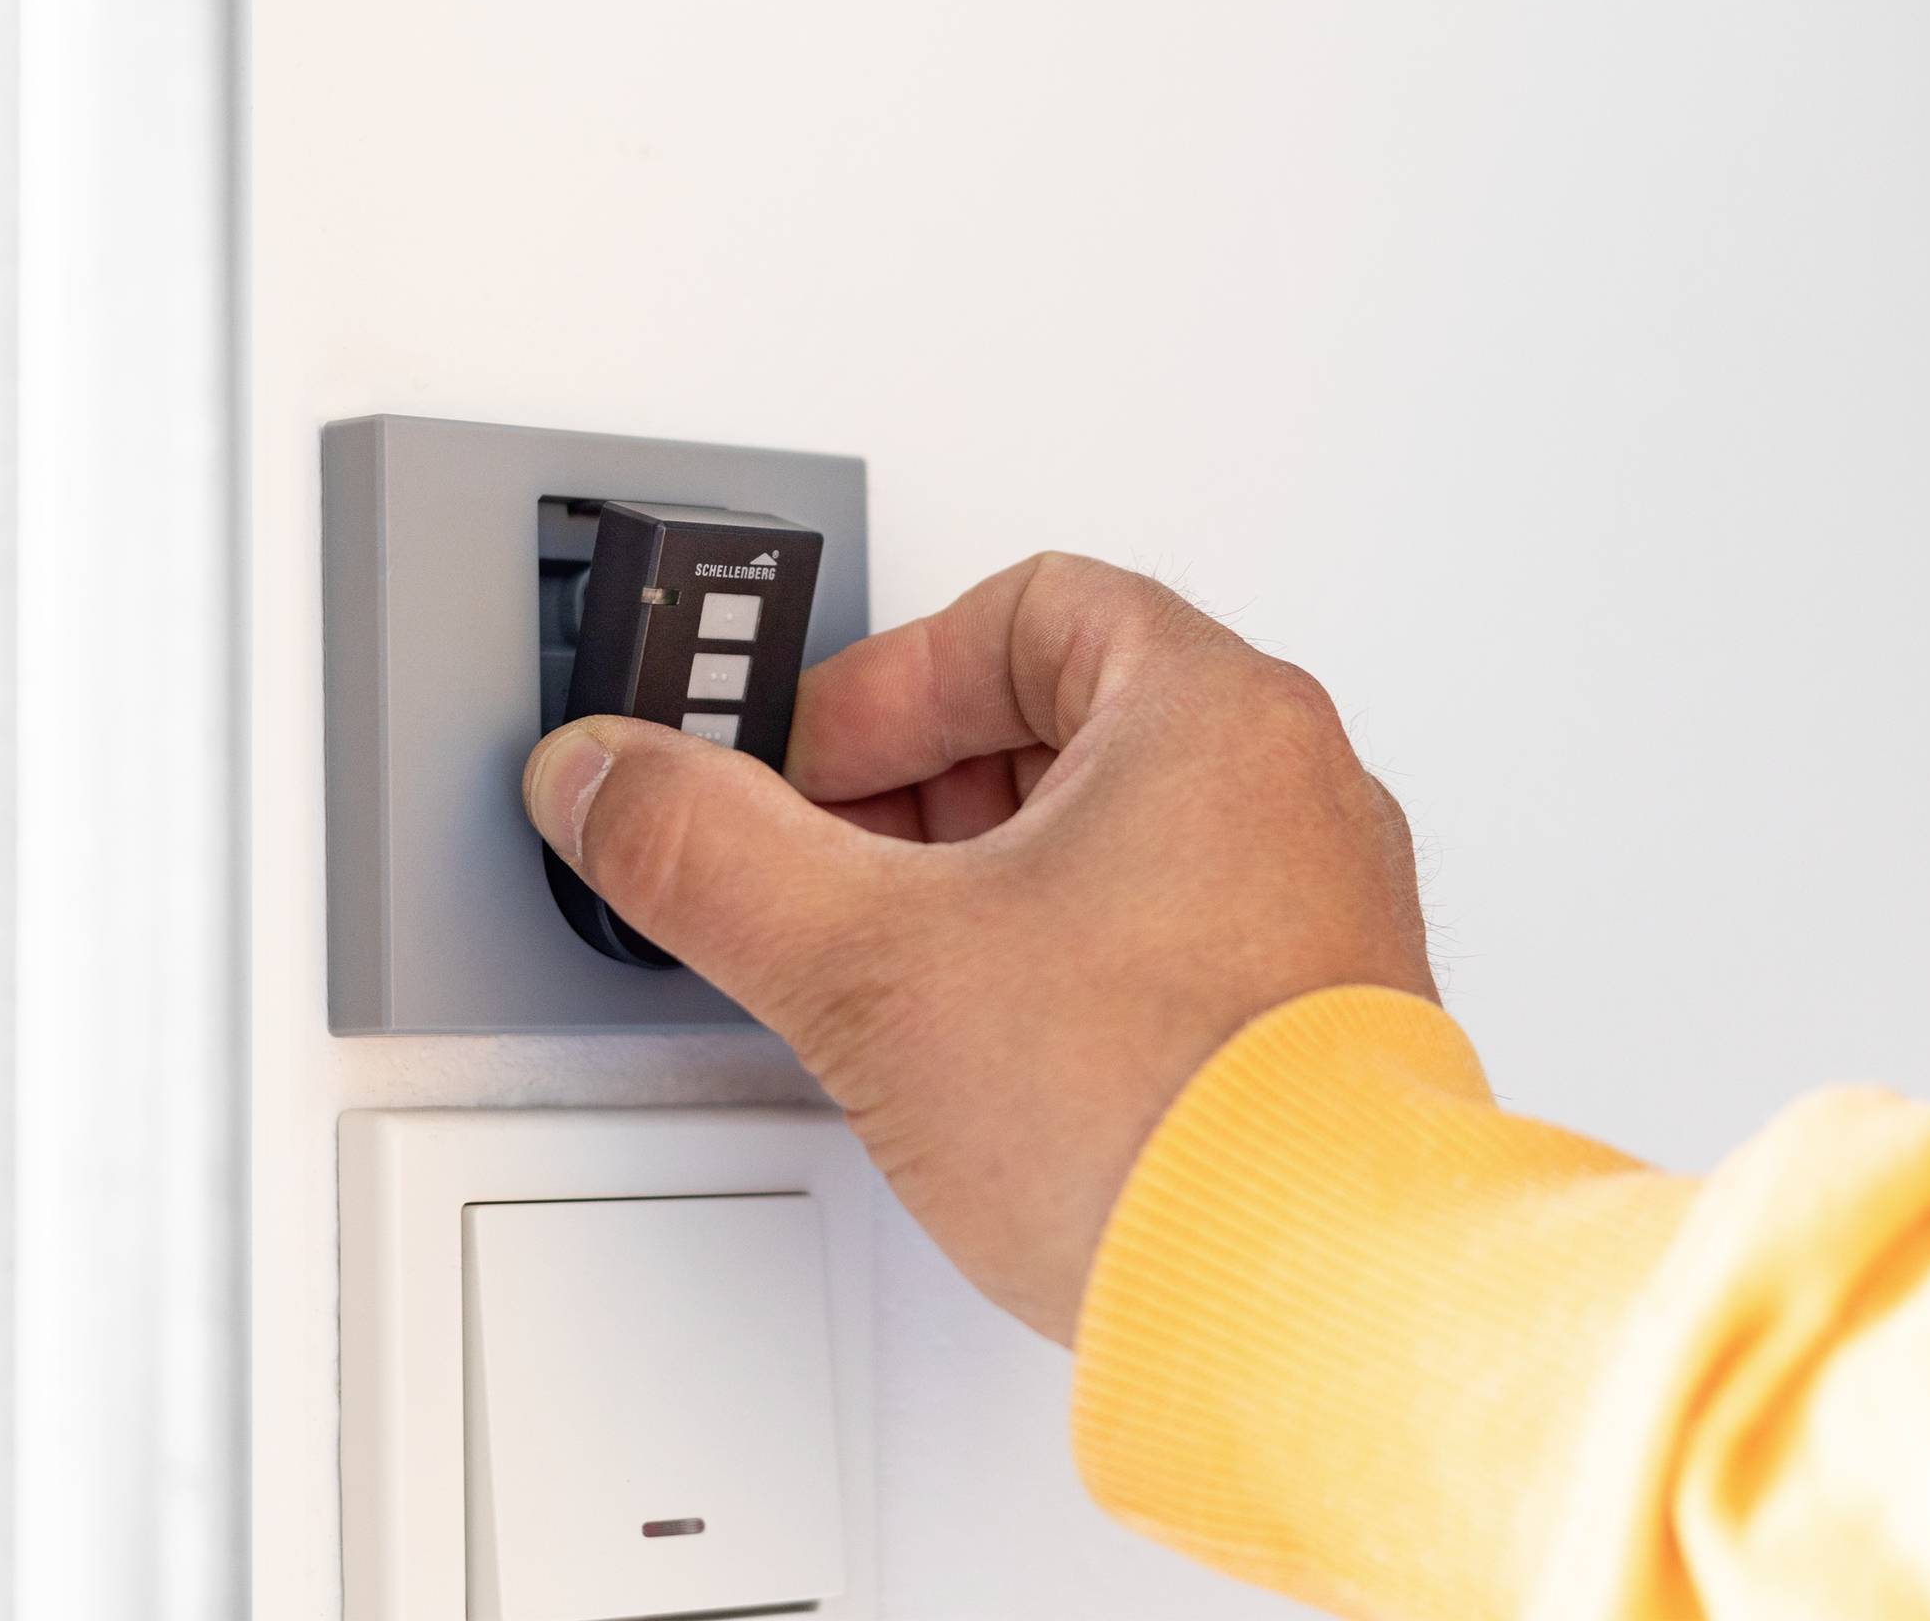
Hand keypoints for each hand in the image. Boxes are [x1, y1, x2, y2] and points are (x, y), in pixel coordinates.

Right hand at [521, 553, 1434, 1343]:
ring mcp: (1318, 914)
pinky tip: (998, 1060)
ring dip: (985, 883)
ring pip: (1115, 837)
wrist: (1315, 1320)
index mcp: (1215, 714)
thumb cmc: (1168, 1126)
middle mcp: (1294, 795)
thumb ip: (710, 853)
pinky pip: (1166, 940)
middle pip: (1065, 719)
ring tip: (902, 974)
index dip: (883, 684)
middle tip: (833, 866)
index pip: (1019, 609)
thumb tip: (611, 781)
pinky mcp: (1314, 1028)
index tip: (812, 770)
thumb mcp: (869, 964)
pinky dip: (1064, 967)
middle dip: (917, 790)